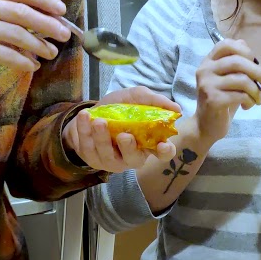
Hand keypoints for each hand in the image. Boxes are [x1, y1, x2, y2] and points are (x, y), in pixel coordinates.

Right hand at [0, 0, 72, 95]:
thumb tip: (41, 18)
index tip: (62, 10)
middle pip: (20, 9)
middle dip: (47, 23)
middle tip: (64, 34)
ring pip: (16, 32)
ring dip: (39, 45)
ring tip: (51, 53)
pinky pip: (5, 53)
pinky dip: (22, 60)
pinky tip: (31, 66)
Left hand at [63, 87, 180, 172]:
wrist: (89, 115)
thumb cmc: (117, 110)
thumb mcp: (135, 98)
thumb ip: (153, 101)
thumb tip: (175, 108)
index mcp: (147, 143)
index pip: (163, 153)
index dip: (165, 152)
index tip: (162, 144)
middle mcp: (132, 155)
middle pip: (134, 159)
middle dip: (129, 148)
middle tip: (124, 135)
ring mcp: (112, 161)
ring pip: (108, 155)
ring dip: (103, 138)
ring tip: (99, 121)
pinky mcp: (93, 159)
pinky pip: (88, 149)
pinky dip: (85, 131)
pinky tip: (85, 117)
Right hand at [192, 38, 260, 141]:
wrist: (206, 125)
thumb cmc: (221, 100)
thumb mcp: (229, 78)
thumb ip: (236, 63)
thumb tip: (246, 47)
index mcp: (208, 61)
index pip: (226, 44)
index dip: (245, 51)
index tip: (255, 62)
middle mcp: (205, 70)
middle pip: (237, 61)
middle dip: (257, 72)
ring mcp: (207, 84)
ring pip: (242, 79)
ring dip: (255, 90)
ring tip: (256, 98)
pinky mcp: (213, 99)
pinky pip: (240, 95)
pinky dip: (250, 100)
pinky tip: (248, 105)